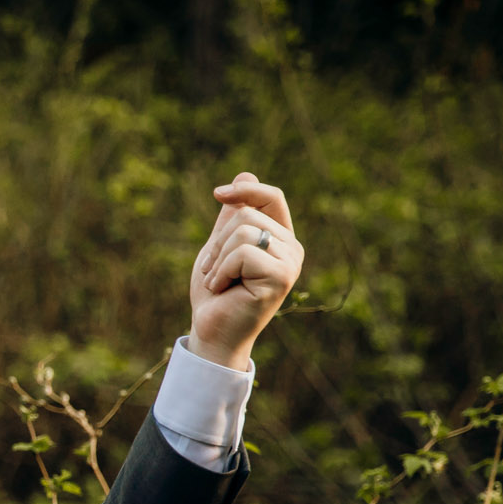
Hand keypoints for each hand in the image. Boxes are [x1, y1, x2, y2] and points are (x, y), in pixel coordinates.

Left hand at [187, 171, 304, 370]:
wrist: (211, 331)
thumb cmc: (215, 293)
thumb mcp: (220, 246)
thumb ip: (233, 216)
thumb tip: (245, 172)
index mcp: (280, 238)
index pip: (271, 197)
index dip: (245, 189)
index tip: (217, 194)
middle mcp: (291, 248)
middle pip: (248, 214)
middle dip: (217, 242)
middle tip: (213, 271)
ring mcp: (290, 263)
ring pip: (244, 231)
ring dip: (217, 259)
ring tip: (219, 282)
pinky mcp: (281, 278)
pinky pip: (243, 253)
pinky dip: (221, 271)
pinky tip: (223, 290)